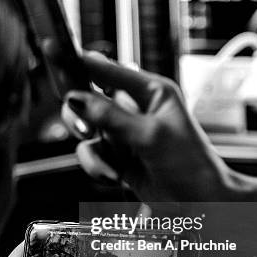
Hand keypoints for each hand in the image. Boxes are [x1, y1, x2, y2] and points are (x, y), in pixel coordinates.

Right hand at [62, 52, 237, 201]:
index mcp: (150, 91)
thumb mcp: (149, 135)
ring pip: (85, 128)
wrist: (202, 204)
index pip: (107, 69)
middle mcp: (134, 109)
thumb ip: (110, 116)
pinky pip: (92, 154)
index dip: (79, 61)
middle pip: (88, 98)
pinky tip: (114, 175)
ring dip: (91, 147)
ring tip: (108, 162)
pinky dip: (97, 166)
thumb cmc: (191, 164)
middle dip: (81, 115)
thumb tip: (77, 98)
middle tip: (84, 128)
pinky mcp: (117, 156)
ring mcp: (123, 133)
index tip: (54, 51)